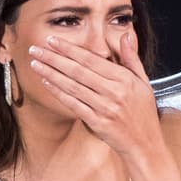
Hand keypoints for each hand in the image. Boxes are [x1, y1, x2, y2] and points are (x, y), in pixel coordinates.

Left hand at [28, 27, 161, 163]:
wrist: (145, 144)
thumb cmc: (144, 113)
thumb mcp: (144, 82)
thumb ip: (132, 58)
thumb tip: (126, 35)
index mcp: (124, 79)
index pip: (91, 59)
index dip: (70, 49)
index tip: (53, 40)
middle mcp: (114, 92)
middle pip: (77, 71)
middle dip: (54, 58)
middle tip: (35, 49)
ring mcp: (104, 108)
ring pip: (72, 86)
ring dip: (51, 74)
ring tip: (36, 64)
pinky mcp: (97, 122)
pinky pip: (74, 104)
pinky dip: (59, 93)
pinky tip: (46, 83)